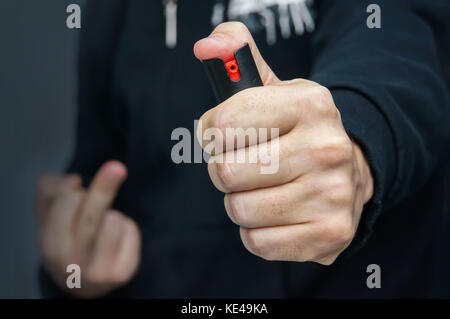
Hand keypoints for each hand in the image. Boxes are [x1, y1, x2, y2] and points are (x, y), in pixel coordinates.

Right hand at [36, 161, 140, 296]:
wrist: (79, 282)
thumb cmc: (64, 238)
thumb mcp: (46, 214)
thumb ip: (50, 189)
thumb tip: (74, 181)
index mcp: (50, 247)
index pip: (67, 204)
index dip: (74, 190)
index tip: (76, 187)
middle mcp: (74, 264)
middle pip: (94, 214)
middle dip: (105, 186)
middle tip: (117, 167)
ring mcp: (100, 271)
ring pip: (114, 220)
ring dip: (110, 215)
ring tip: (101, 228)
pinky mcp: (124, 271)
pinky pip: (131, 230)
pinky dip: (126, 228)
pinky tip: (115, 240)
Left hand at [194, 22, 373, 264]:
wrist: (349, 173)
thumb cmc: (296, 132)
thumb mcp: (274, 89)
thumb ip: (236, 57)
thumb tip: (206, 44)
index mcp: (310, 104)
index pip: (222, 124)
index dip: (212, 132)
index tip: (224, 135)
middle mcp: (327, 148)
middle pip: (225, 172)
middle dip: (224, 170)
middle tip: (245, 165)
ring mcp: (333, 195)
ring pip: (238, 210)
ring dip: (239, 202)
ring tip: (264, 190)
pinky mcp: (330, 235)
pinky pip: (257, 242)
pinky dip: (256, 231)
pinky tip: (276, 215)